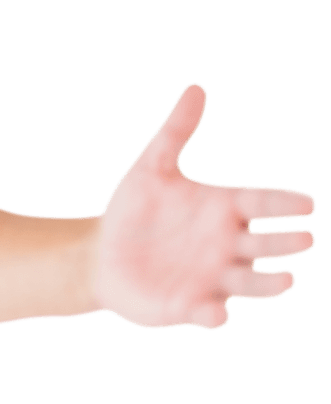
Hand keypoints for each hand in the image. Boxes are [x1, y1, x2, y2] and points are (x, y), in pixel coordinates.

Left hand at [92, 83, 316, 330]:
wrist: (99, 254)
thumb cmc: (132, 212)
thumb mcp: (151, 168)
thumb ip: (175, 132)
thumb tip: (196, 87)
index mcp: (224, 210)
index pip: (261, 203)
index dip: (282, 204)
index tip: (305, 204)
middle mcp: (227, 246)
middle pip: (265, 243)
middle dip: (284, 242)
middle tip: (303, 239)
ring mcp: (212, 278)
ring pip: (250, 283)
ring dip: (268, 283)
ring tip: (287, 280)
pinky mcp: (188, 307)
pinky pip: (208, 313)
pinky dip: (214, 315)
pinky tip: (216, 314)